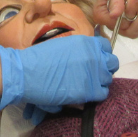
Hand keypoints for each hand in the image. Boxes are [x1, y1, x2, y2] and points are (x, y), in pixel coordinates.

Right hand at [0, 35, 117, 114]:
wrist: (25, 73)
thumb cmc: (37, 59)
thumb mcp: (60, 46)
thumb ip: (77, 50)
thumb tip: (86, 58)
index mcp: (85, 42)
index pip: (106, 47)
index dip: (102, 54)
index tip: (95, 60)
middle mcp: (93, 55)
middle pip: (112, 63)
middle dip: (104, 68)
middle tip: (93, 74)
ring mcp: (93, 72)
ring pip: (108, 79)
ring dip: (99, 81)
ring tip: (86, 85)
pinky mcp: (90, 89)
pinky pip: (103, 93)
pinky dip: (96, 94)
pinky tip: (85, 93)